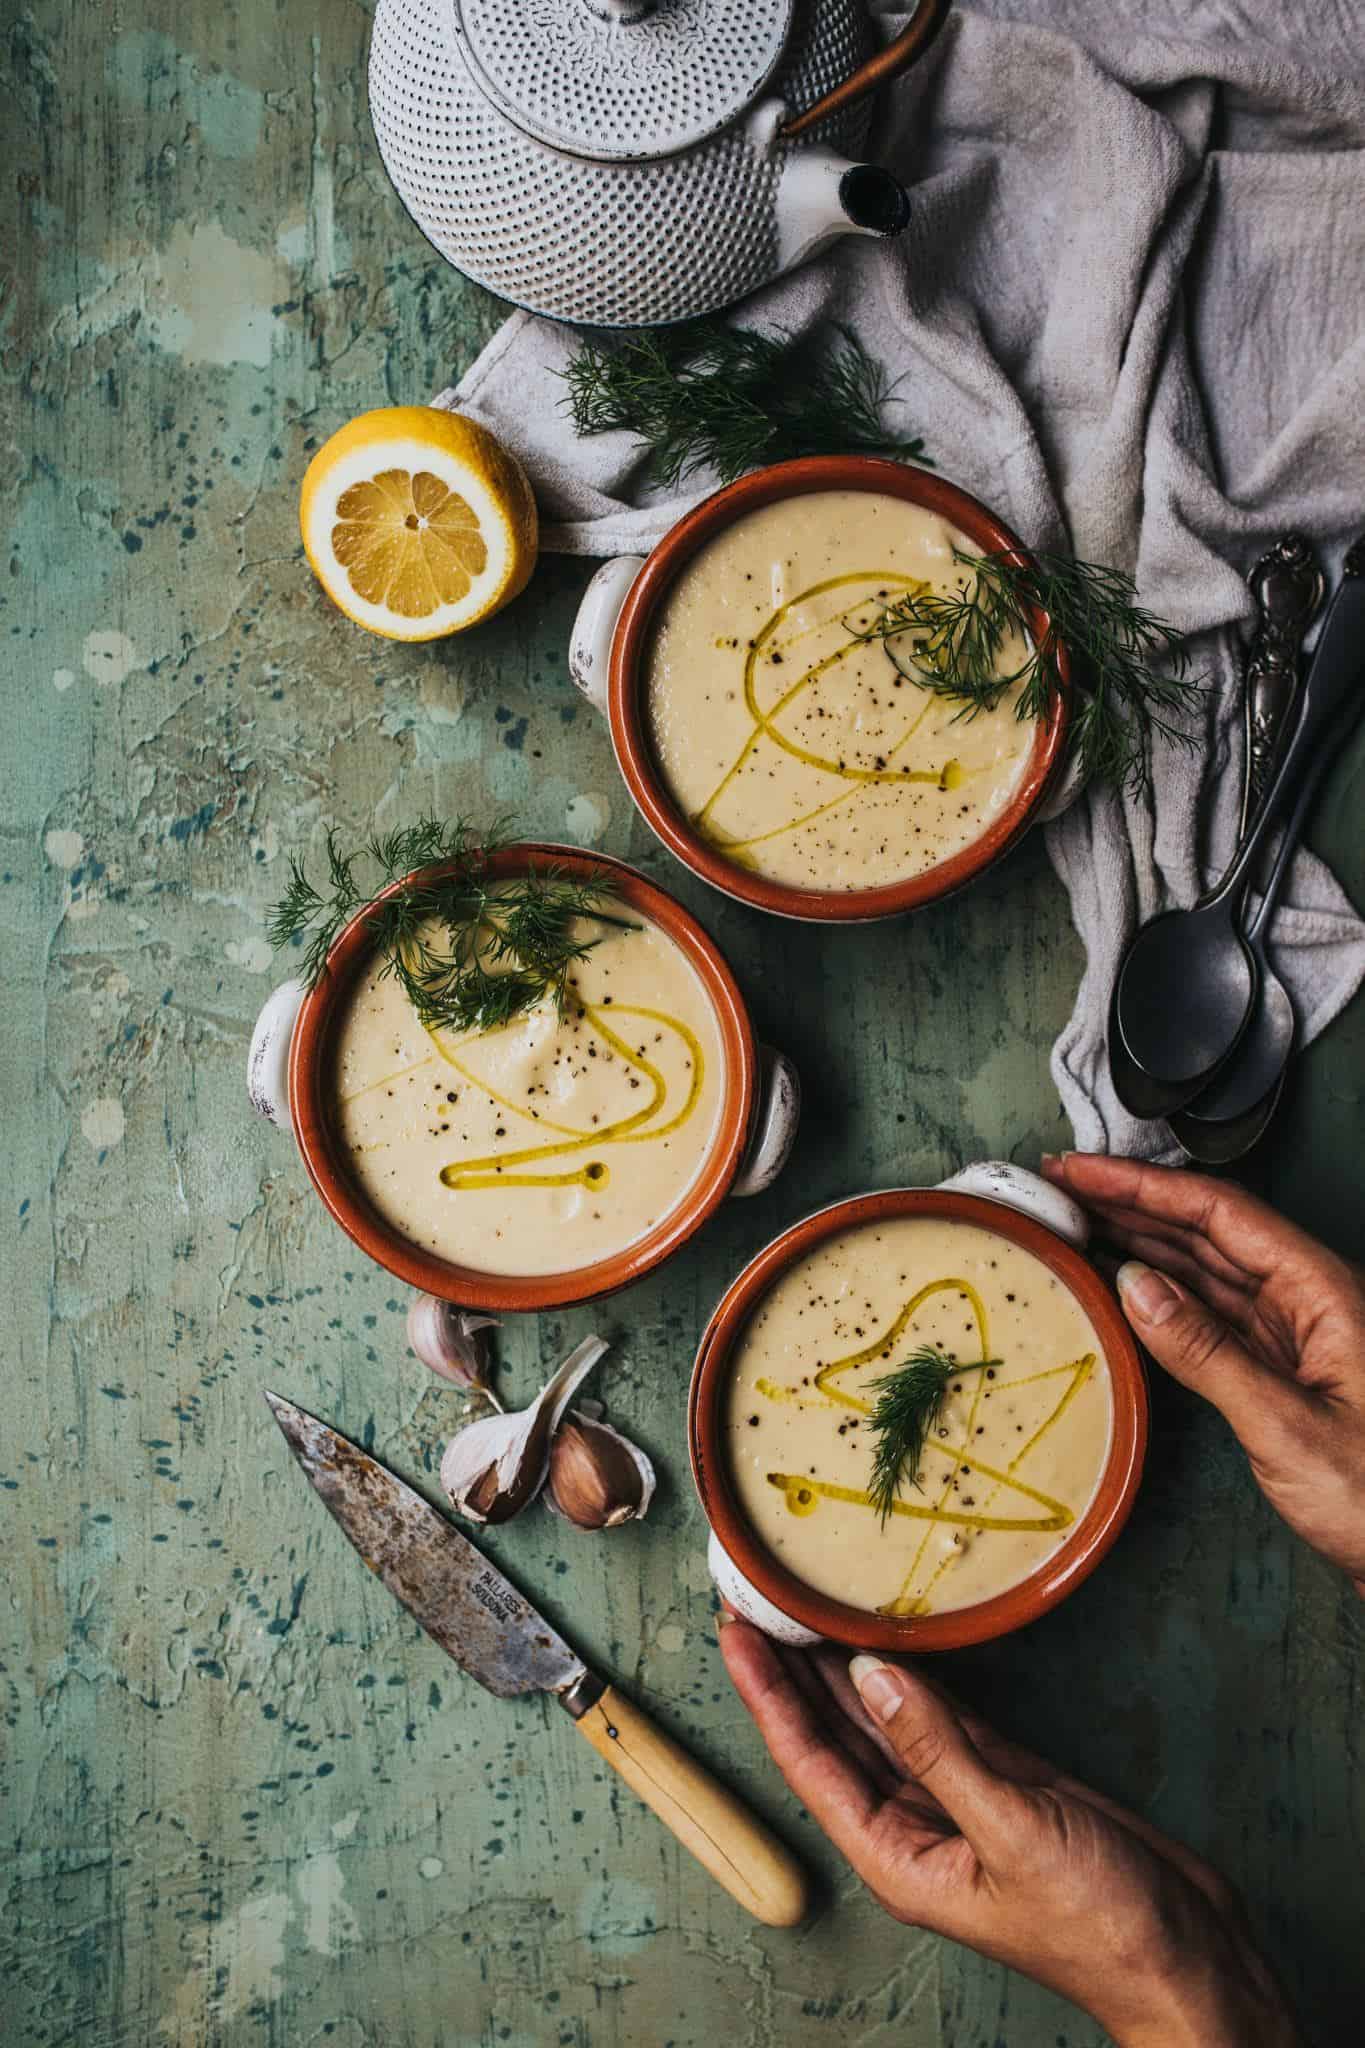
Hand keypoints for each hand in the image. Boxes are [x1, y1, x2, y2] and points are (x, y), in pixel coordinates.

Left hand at [719, 1620, 1299, 2046]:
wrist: (1188, 1959)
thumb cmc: (1102, 1928)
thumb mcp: (1012, 1832)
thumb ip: (938, 1749)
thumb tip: (869, 1675)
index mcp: (897, 1855)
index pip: (808, 1761)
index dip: (766, 1694)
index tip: (736, 1632)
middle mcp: (914, 1826)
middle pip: (832, 1735)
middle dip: (790, 1670)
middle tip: (756, 1597)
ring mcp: (958, 1800)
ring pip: (882, 1719)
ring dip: (842, 1666)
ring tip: (802, 1603)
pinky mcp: (1004, 1780)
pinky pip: (941, 1717)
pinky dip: (913, 1676)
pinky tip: (885, 1639)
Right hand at [1042, 1152, 1364, 1594]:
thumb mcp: (1288, 1428)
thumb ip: (1207, 1353)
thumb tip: (1135, 1286)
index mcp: (1324, 1291)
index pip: (1220, 1213)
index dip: (1143, 1184)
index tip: (1080, 1169)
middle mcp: (1311, 1298)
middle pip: (1211, 1229)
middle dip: (1134, 1201)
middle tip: (1060, 1186)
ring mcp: (1299, 1332)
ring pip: (1210, 1267)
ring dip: (1144, 1240)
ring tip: (1079, 1220)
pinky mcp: (1286, 1368)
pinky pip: (1216, 1311)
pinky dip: (1166, 1291)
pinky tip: (1128, 1283)